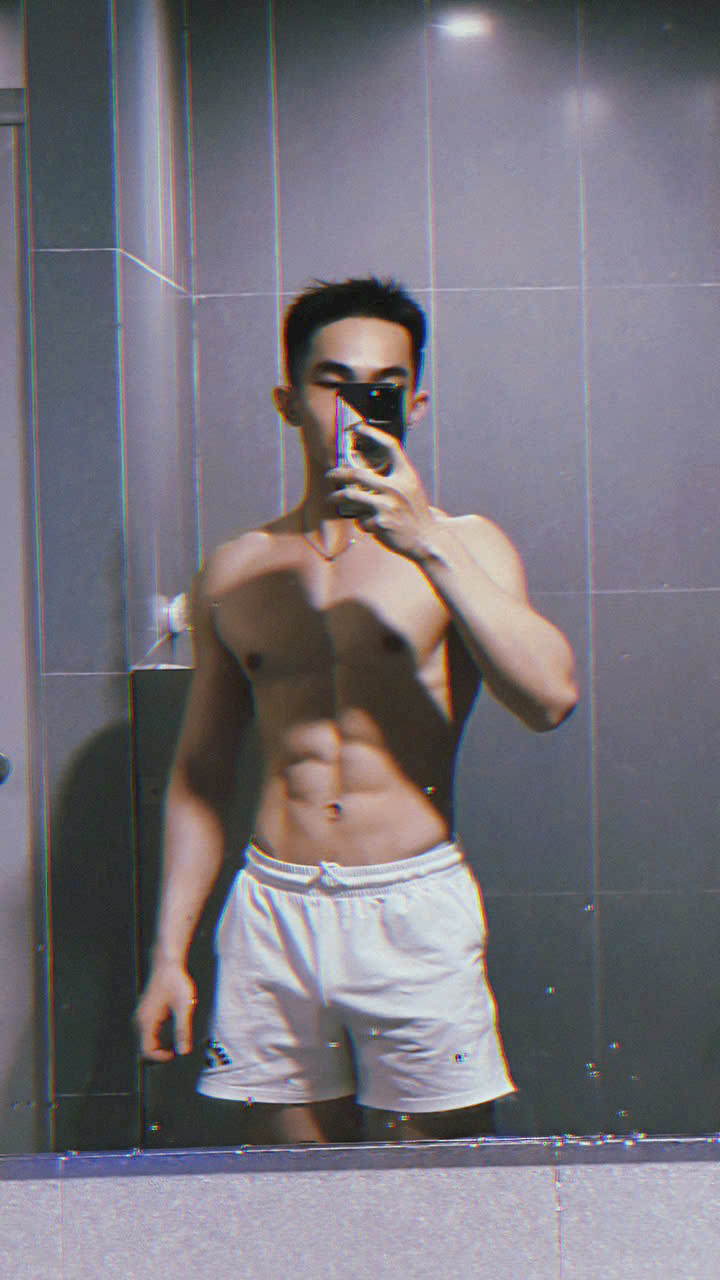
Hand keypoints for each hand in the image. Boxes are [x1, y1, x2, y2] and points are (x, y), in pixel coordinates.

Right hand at [134, 960, 196, 1061]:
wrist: (167, 963)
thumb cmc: (175, 981)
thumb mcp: (184, 1006)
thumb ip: (183, 1030)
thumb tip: (183, 1051)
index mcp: (146, 1021)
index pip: (147, 1052)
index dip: (161, 1058)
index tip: (176, 1054)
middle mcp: (139, 1021)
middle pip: (145, 1049)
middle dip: (161, 1053)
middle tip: (178, 1047)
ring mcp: (141, 1017)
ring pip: (146, 1042)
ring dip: (160, 1046)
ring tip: (177, 1038)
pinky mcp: (145, 1014)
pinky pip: (149, 1034)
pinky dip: (159, 1038)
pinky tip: (173, 1030)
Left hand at [327, 423, 435, 560]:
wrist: (427, 539)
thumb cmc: (415, 512)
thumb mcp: (411, 489)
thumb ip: (393, 477)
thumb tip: (366, 469)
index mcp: (407, 475)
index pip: (391, 446)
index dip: (374, 434)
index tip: (359, 428)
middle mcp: (397, 487)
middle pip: (359, 473)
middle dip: (339, 473)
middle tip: (329, 474)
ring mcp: (388, 505)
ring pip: (352, 497)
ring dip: (338, 497)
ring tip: (333, 498)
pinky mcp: (380, 522)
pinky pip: (361, 519)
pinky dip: (362, 522)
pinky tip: (369, 525)